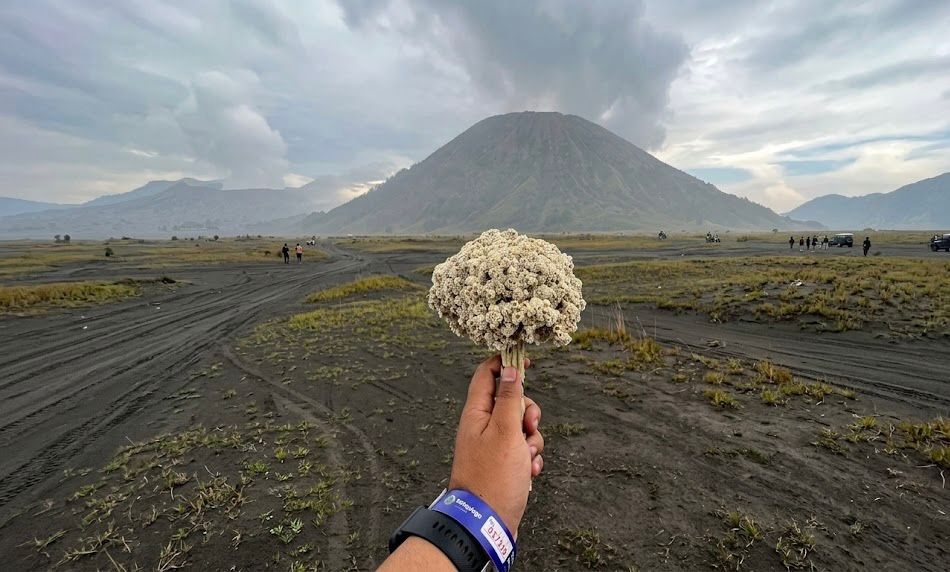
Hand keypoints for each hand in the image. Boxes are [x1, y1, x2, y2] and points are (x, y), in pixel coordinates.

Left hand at [448, 355, 543, 537]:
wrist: (487, 523)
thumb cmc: (493, 478)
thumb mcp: (506, 432)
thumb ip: (510, 398)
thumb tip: (510, 368)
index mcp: (477, 413)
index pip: (486, 374)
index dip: (505, 363)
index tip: (526, 362)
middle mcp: (482, 426)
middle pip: (511, 401)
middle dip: (527, 412)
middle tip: (527, 427)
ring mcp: (493, 446)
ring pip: (521, 427)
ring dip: (532, 439)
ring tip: (526, 458)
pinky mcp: (503, 464)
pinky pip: (523, 450)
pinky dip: (530, 458)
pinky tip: (529, 472)